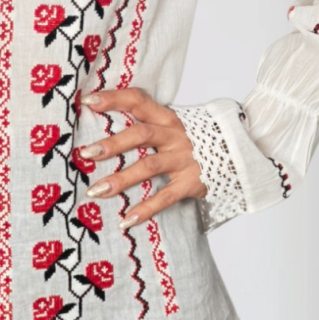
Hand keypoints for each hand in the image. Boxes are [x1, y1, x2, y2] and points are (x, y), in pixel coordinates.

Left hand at [77, 86, 206, 227]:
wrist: (232, 155)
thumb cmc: (188, 141)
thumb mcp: (169, 126)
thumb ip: (144, 123)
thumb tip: (100, 121)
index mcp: (166, 118)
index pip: (138, 101)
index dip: (114, 99)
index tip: (88, 102)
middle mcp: (174, 136)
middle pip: (141, 134)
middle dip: (113, 144)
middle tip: (86, 154)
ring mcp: (183, 159)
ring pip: (149, 167)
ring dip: (121, 179)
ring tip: (96, 191)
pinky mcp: (191, 183)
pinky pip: (166, 197)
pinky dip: (146, 209)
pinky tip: (127, 220)